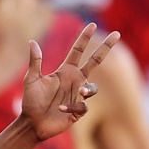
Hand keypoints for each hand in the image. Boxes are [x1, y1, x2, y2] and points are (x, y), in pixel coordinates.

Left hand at [19, 23, 120, 140]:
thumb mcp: (31, 80)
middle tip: (117, 34)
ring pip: (93, 88)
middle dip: (106, 48)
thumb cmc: (31, 101)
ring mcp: (78, 95)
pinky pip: (83, 105)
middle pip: (95, 61)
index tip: (93, 25)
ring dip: (88, 88)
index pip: (78, 51)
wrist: (32, 124)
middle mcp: (75, 80)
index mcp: (66, 71)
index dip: (85, 38)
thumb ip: (35, 62)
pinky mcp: (78, 110)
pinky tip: (61, 108)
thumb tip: (32, 41)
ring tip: (81, 91)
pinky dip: (73, 106)